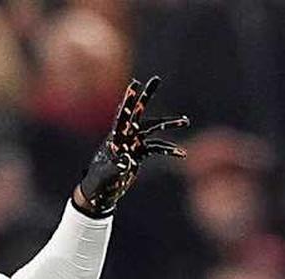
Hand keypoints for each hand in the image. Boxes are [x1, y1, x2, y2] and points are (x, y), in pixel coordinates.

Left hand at [74, 76, 188, 216]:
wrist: (101, 193)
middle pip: (138, 113)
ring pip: (153, 129)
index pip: (122, 115)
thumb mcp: (107, 174)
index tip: (134, 84)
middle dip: (147, 96)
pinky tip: (181, 154)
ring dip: (169, 124)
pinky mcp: (139, 154)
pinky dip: (169, 150)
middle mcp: (125, 136)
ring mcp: (133, 143)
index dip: (128, 100)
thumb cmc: (99, 182)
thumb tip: (127, 159)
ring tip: (185, 121)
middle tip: (156, 78)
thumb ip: (116, 166)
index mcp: (115, 137)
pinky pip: (157, 148)